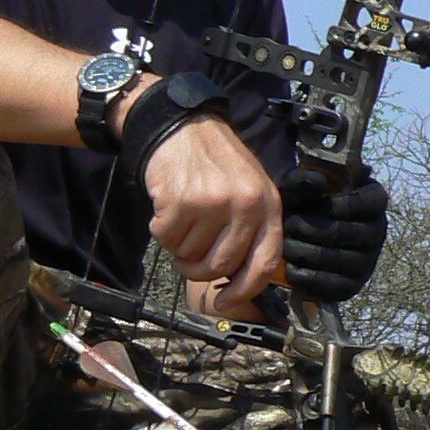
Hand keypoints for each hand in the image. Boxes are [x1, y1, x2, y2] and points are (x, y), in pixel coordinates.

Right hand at [140, 115, 284, 299]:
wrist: (183, 126)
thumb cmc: (216, 164)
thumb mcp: (249, 190)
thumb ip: (251, 230)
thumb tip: (239, 282)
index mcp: (268, 205)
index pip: (264, 263)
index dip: (245, 291)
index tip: (225, 302)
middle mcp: (244, 205)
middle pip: (220, 265)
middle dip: (199, 270)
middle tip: (188, 258)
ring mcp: (213, 203)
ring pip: (190, 255)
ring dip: (179, 245)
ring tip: (183, 217)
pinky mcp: (181, 201)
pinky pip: (166, 239)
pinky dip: (161, 230)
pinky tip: (168, 207)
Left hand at [279, 164, 390, 304]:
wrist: (302, 231)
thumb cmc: (304, 202)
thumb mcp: (302, 186)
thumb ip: (305, 181)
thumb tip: (317, 182)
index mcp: (374, 200)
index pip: (359, 204)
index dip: (329, 206)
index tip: (302, 205)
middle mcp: (378, 231)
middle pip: (344, 233)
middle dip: (310, 229)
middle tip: (287, 226)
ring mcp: (368, 260)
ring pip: (338, 259)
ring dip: (306, 253)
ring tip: (284, 246)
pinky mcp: (354, 285)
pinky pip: (335, 285)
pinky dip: (310, 278)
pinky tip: (291, 268)